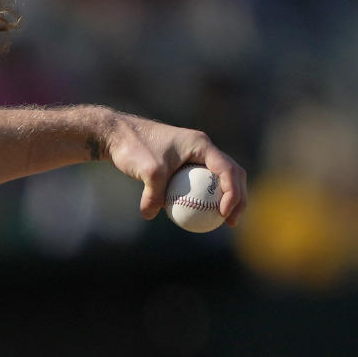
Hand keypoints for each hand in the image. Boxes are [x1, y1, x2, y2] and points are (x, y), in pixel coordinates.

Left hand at [104, 112, 247, 226]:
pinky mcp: (184, 165)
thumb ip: (154, 194)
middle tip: (232, 221)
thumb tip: (150, 215)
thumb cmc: (134, 147)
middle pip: (233, 174)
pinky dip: (206, 198)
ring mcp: (195, 156)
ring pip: (220, 179)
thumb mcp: (147, 171)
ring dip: (227, 199)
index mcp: (201, 145)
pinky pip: (201, 183)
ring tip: (224, 222)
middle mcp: (202, 149)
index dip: (233, 193)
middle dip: (239, 198)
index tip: (224, 213)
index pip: (228, 170)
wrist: (118, 134)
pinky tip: (200, 216)